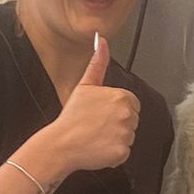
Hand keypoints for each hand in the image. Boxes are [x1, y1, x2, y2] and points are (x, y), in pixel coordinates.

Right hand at [38, 35, 139, 175]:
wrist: (61, 143)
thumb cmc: (71, 117)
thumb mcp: (85, 85)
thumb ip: (98, 63)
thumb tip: (101, 40)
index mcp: (121, 96)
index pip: (131, 104)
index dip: (115, 110)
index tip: (100, 114)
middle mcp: (127, 114)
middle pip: (132, 120)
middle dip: (117, 124)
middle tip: (96, 125)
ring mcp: (126, 134)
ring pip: (128, 136)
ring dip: (115, 139)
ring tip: (96, 136)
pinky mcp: (122, 152)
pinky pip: (124, 152)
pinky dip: (113, 153)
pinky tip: (99, 147)